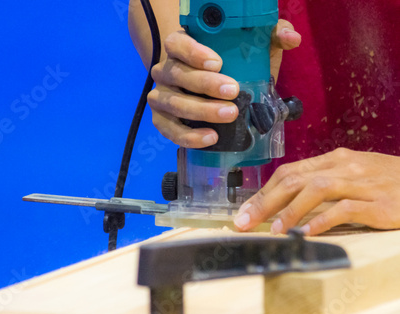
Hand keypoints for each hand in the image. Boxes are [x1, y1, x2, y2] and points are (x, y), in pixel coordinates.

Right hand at [148, 20, 300, 147]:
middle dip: (205, 84)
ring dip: (201, 111)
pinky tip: (211, 137)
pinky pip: (170, 130)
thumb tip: (292, 37)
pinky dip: (189, 137)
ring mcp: (161, 97)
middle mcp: (166, 70)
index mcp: (180, 46)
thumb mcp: (250, 47)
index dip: (193, 52)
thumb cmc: (230, 64)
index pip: (177, 44)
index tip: (217, 62)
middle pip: (177, 75)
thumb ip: (271, 36)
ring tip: (229, 115)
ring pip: (174, 104)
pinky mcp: (162, 121)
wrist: (211, 89)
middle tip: (232, 91)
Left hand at [234, 148, 399, 234]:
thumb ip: (324, 182)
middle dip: (265, 201)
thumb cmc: (389, 182)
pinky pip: (346, 209)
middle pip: (295, 179)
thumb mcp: (354, 175)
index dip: (264, 191)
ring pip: (316, 189)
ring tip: (273, 229)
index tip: (245, 210)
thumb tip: (286, 201)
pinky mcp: (380, 203)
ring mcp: (363, 183)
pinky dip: (322, 221)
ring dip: (290, 210)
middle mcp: (345, 166)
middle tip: (244, 221)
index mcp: (335, 159)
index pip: (289, 172)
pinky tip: (307, 234)